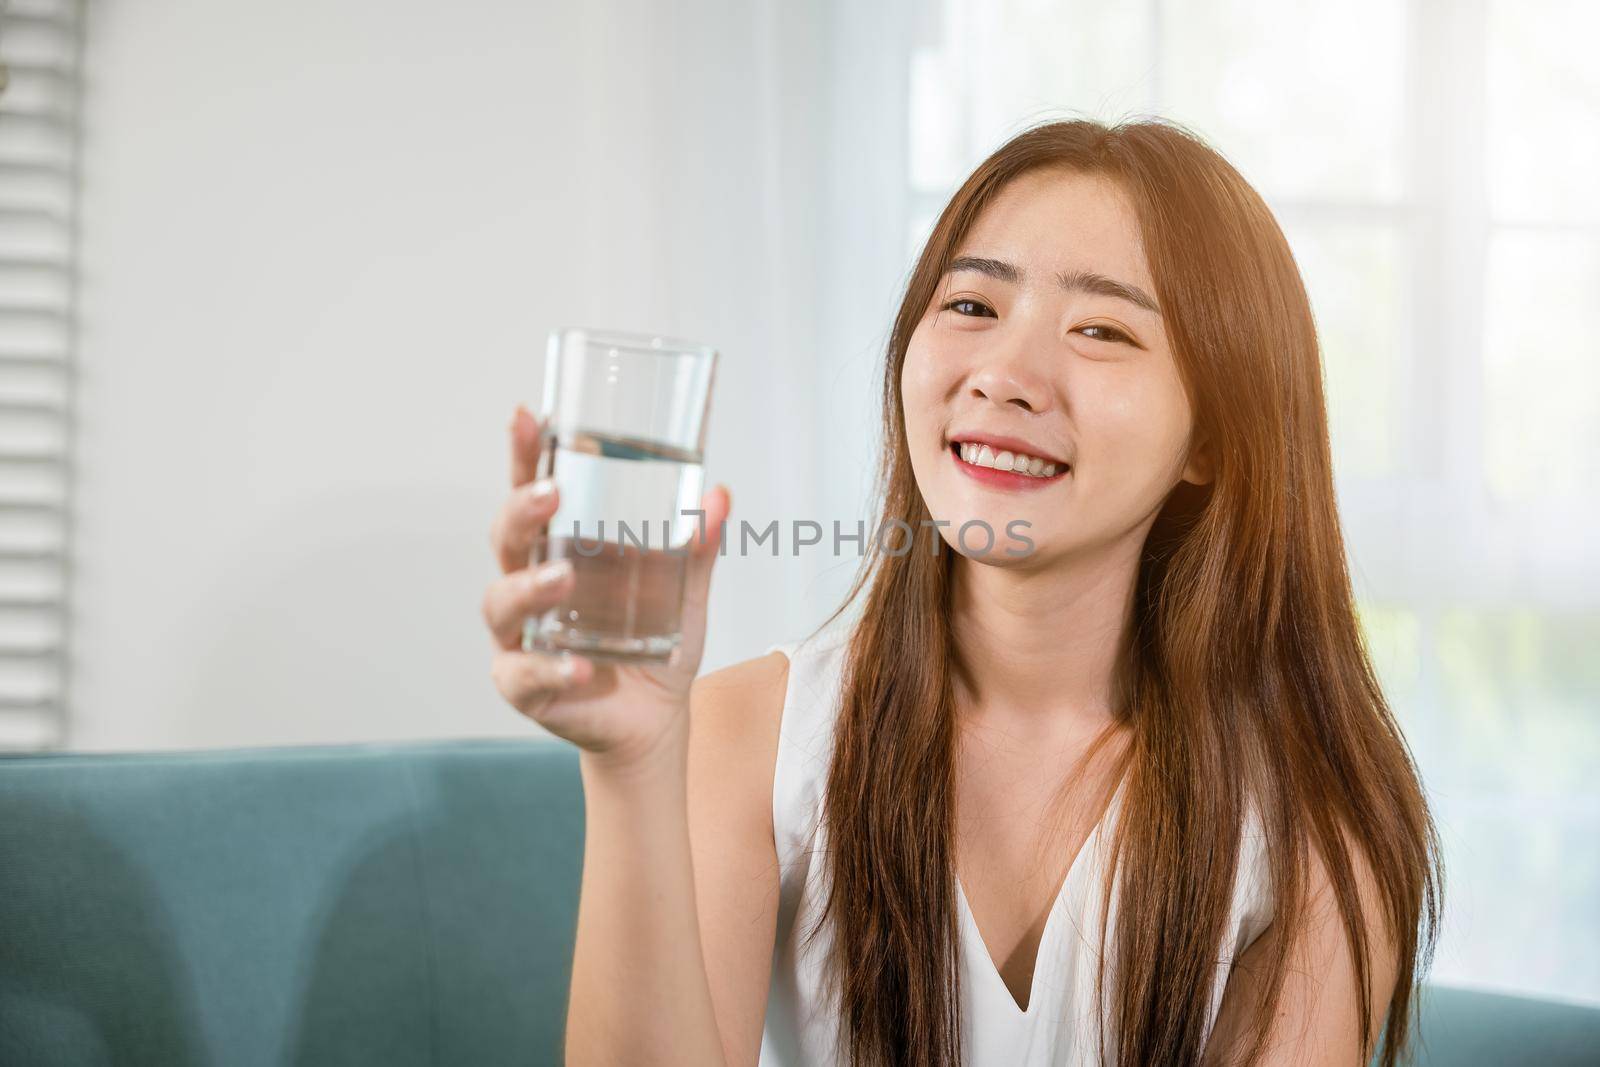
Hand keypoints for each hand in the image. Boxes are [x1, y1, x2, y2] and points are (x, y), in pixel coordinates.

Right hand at [483, 404, 730, 771]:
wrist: (654, 721)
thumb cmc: (655, 640)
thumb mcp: (685, 591)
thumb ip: (699, 548)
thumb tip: (720, 495)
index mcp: (557, 549)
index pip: (531, 492)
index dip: (523, 453)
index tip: (527, 415)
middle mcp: (527, 585)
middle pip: (506, 538)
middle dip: (520, 512)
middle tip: (551, 495)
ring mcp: (519, 636)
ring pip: (502, 603)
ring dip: (529, 589)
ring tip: (562, 582)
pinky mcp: (525, 686)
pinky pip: (526, 674)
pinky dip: (550, 669)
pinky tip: (578, 668)